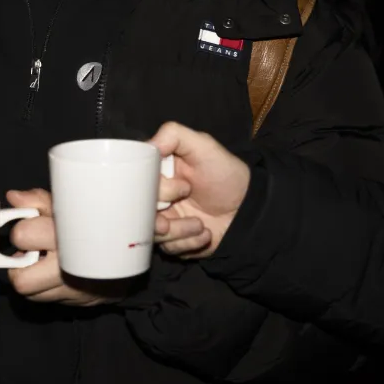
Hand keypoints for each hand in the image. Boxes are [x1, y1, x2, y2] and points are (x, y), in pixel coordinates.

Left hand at [4, 189, 125, 307]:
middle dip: (19, 264)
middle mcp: (71, 269)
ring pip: (30, 292)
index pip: (24, 236)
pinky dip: (41, 286)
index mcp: (69, 238)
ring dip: (29, 276)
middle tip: (32, 249)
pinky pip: (42, 299)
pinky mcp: (75, 302)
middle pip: (21, 279)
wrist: (130, 254)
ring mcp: (73, 290)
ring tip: (42, 259)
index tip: (30, 224)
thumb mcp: (70, 207)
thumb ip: (39, 202)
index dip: (22, 229)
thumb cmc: (97, 225)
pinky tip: (51, 271)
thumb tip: (15, 198)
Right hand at [150, 123, 250, 258]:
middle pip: (138, 211)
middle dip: (161, 215)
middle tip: (186, 201)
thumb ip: (173, 135)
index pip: (136, 182)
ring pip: (152, 233)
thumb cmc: (225, 173)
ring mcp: (163, 220)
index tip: (180, 188)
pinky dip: (189, 242)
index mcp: (156, 173)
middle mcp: (155, 197)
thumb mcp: (203, 146)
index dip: (155, 188)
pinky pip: (169, 248)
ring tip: (200, 223)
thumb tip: (147, 146)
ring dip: (178, 230)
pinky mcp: (174, 241)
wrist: (247, 207)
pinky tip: (205, 233)